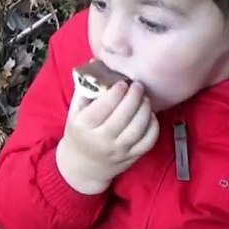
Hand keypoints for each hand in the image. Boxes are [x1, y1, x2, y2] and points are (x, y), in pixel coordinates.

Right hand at [56, 79, 158, 194]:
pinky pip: (148, 141)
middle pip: (124, 115)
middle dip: (134, 96)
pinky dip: (153, 126)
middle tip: (138, 86)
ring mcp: (118, 150)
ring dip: (145, 109)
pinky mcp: (131, 157)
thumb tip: (96, 61)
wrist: (82, 167)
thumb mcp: (74, 112)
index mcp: (84, 126)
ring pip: (138, 128)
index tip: (123, 82)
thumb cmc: (78, 134)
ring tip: (144, 99)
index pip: (105, 105)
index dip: (117, 91)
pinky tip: (150, 115)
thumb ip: (85, 88)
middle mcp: (102, 140)